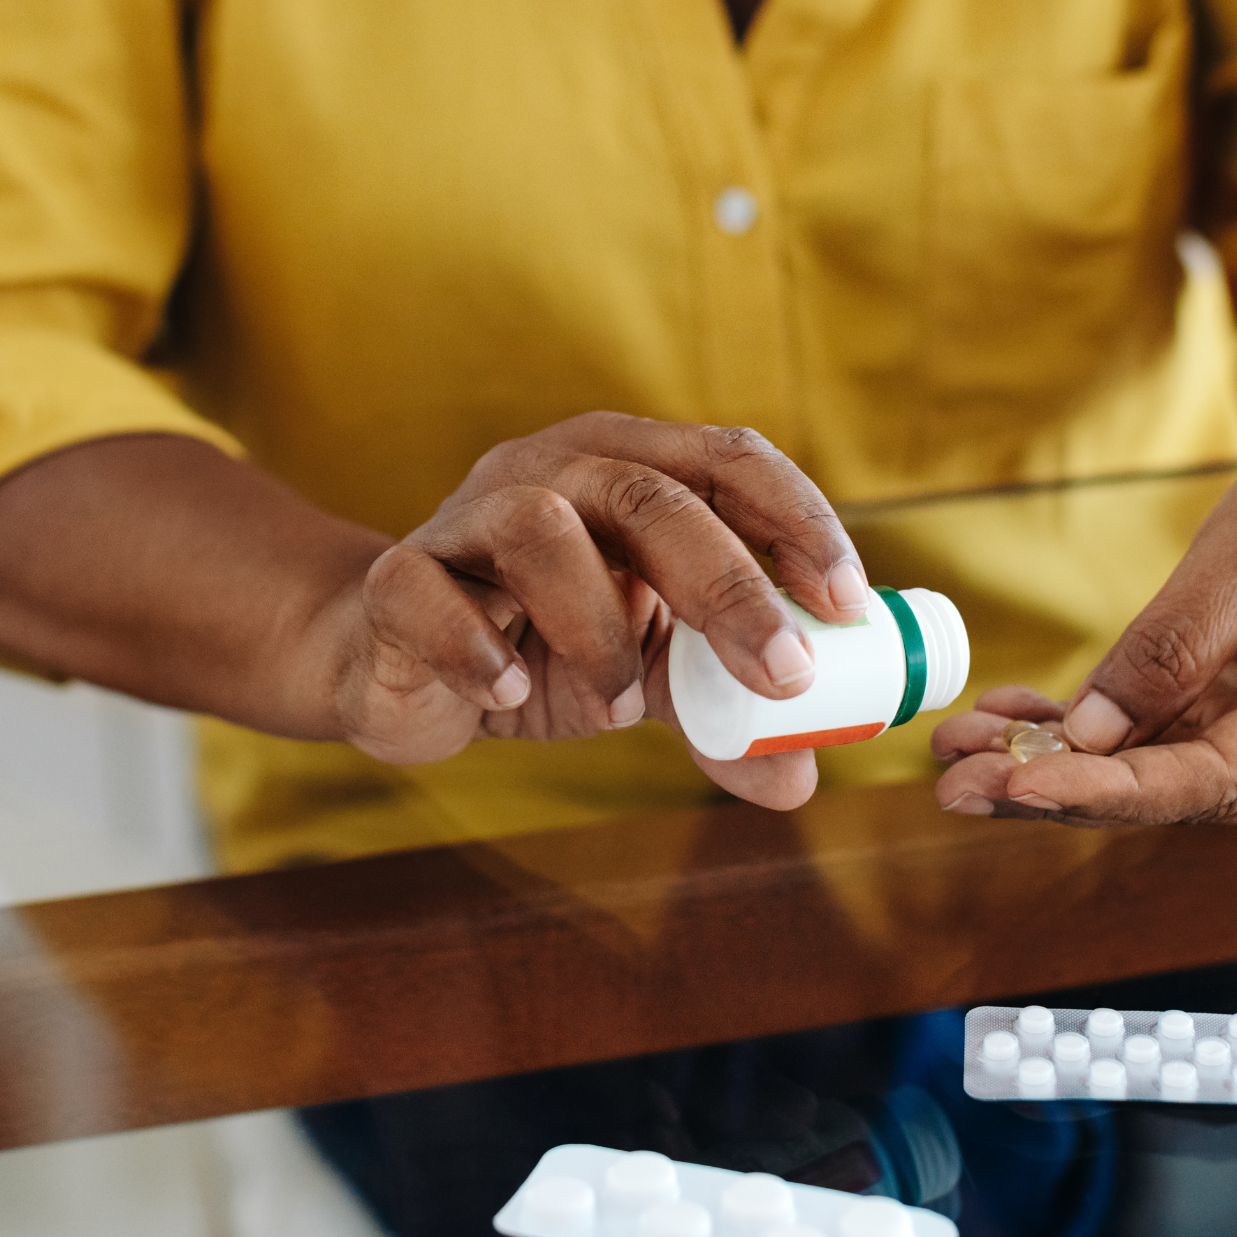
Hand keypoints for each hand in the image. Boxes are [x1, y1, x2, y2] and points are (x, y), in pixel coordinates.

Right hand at [323, 412, 868, 809]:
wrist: (389, 660)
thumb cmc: (535, 645)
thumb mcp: (643, 676)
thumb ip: (718, 713)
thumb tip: (799, 777)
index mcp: (629, 468)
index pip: (729, 459)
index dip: (797, 519)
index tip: (847, 604)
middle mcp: (551, 470)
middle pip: (649, 494)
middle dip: (728, 586)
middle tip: (782, 676)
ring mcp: (466, 518)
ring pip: (539, 527)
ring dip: (597, 627)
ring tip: (616, 711)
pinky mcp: (395, 578)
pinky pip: (428, 594)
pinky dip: (477, 650)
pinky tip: (508, 693)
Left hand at [928, 281, 1236, 825]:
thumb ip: (1176, 642)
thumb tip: (1093, 733)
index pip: (1211, 782)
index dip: (1107, 790)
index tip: (1016, 787)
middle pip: (1171, 795)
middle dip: (1057, 789)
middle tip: (952, 783)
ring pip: (1148, 776)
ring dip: (1051, 764)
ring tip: (956, 749)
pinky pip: (1148, 742)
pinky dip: (1076, 732)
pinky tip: (1004, 718)